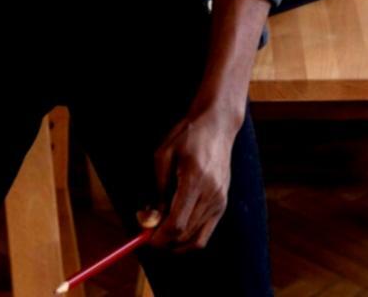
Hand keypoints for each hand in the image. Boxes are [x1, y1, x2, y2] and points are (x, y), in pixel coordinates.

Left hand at [147, 103, 240, 250]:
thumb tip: (149, 218)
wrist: (217, 126)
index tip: (144, 238)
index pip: (177, 223)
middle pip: (185, 234)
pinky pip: (205, 233)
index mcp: (195, 180)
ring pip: (195, 238)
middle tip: (147, 235)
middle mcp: (211, 194)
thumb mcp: (163, 155)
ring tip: (159, 232)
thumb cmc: (187, 136)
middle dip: (164, 241)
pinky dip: (189, 239)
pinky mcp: (223, 204)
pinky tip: (175, 232)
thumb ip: (158, 188)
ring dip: (175, 243)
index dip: (158, 237)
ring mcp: (220, 201)